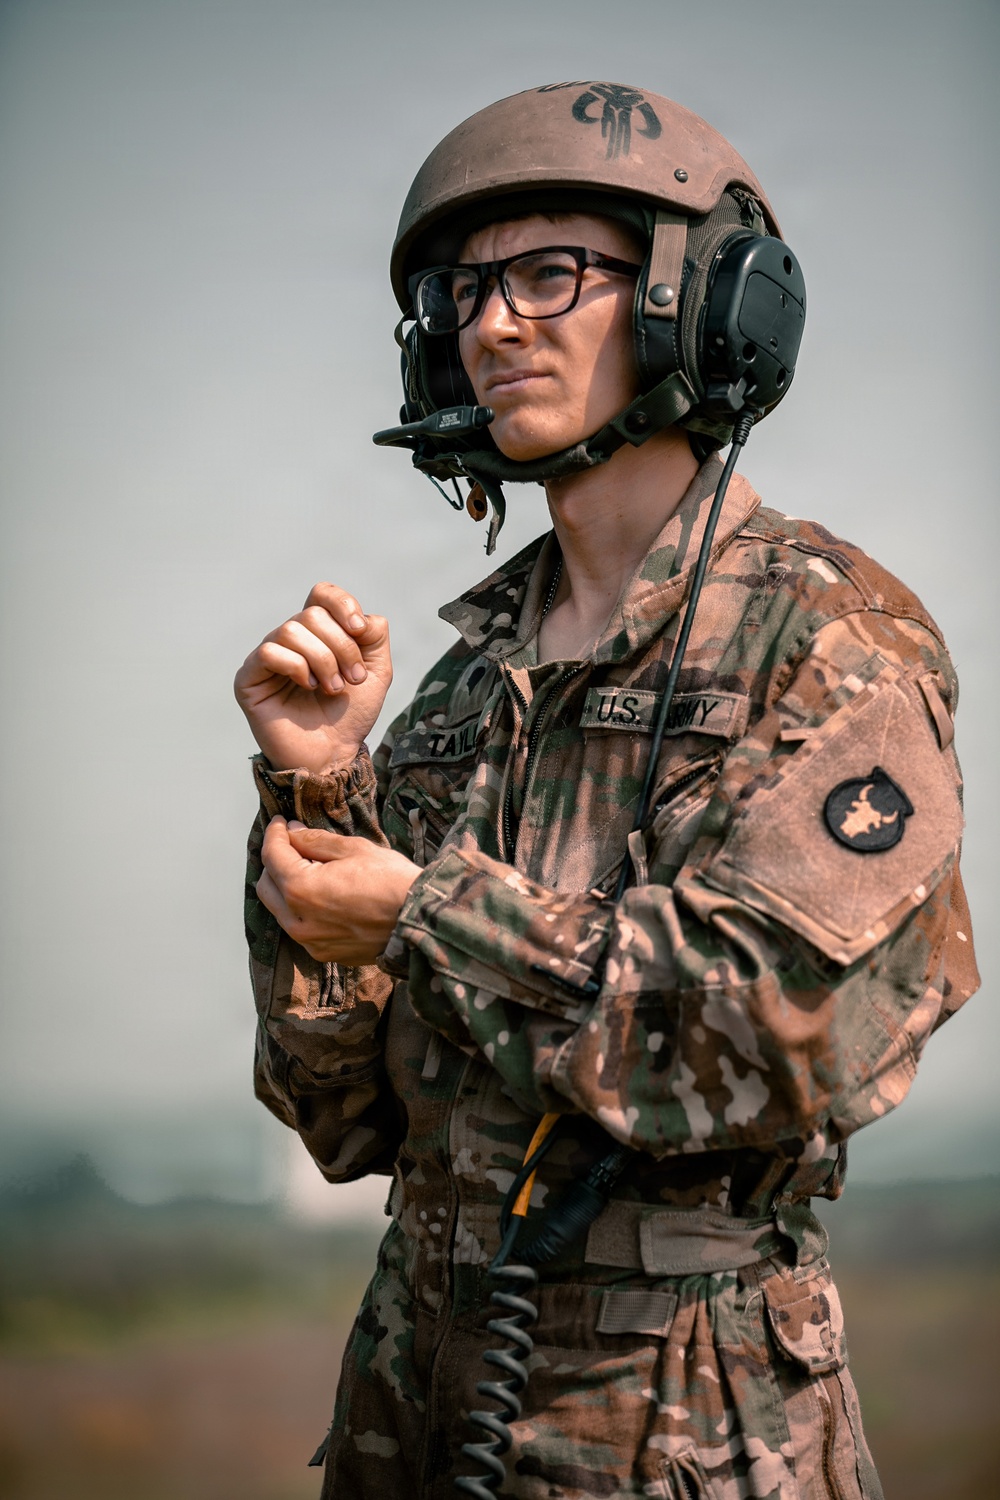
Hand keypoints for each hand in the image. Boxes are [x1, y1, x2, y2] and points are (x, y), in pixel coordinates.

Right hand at [234, 583, 391, 773]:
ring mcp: (268, 658)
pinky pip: (269, 652)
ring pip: (290, 630)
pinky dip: (296, 666)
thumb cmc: (350, 716)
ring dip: (322, 660)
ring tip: (332, 689)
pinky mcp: (249, 678)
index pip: (322, 594)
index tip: (360, 630)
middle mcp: (291, 641)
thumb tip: (365, 616)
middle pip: (311, 614)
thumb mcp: (376, 673)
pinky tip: (308, 687)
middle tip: (352, 678)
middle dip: (341, 645)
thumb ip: (375, 637)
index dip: (342, 604)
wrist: (334, 755)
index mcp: (319, 634)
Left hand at [257, 818, 418, 962]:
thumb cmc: (393, 882)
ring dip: (287, 887)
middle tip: (296, 845)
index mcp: (301, 889)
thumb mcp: (354, 849)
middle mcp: (297, 920)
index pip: (272, 855)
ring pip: (280, 909)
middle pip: (266, 885)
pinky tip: (325, 895)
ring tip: (312, 869)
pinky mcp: (323, 953)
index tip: (281, 823)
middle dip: (276, 862)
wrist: (421, 922)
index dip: (275, 834)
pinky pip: (300, 926)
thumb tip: (291, 833)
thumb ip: (314, 840)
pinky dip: (302, 908)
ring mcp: (309, 942)